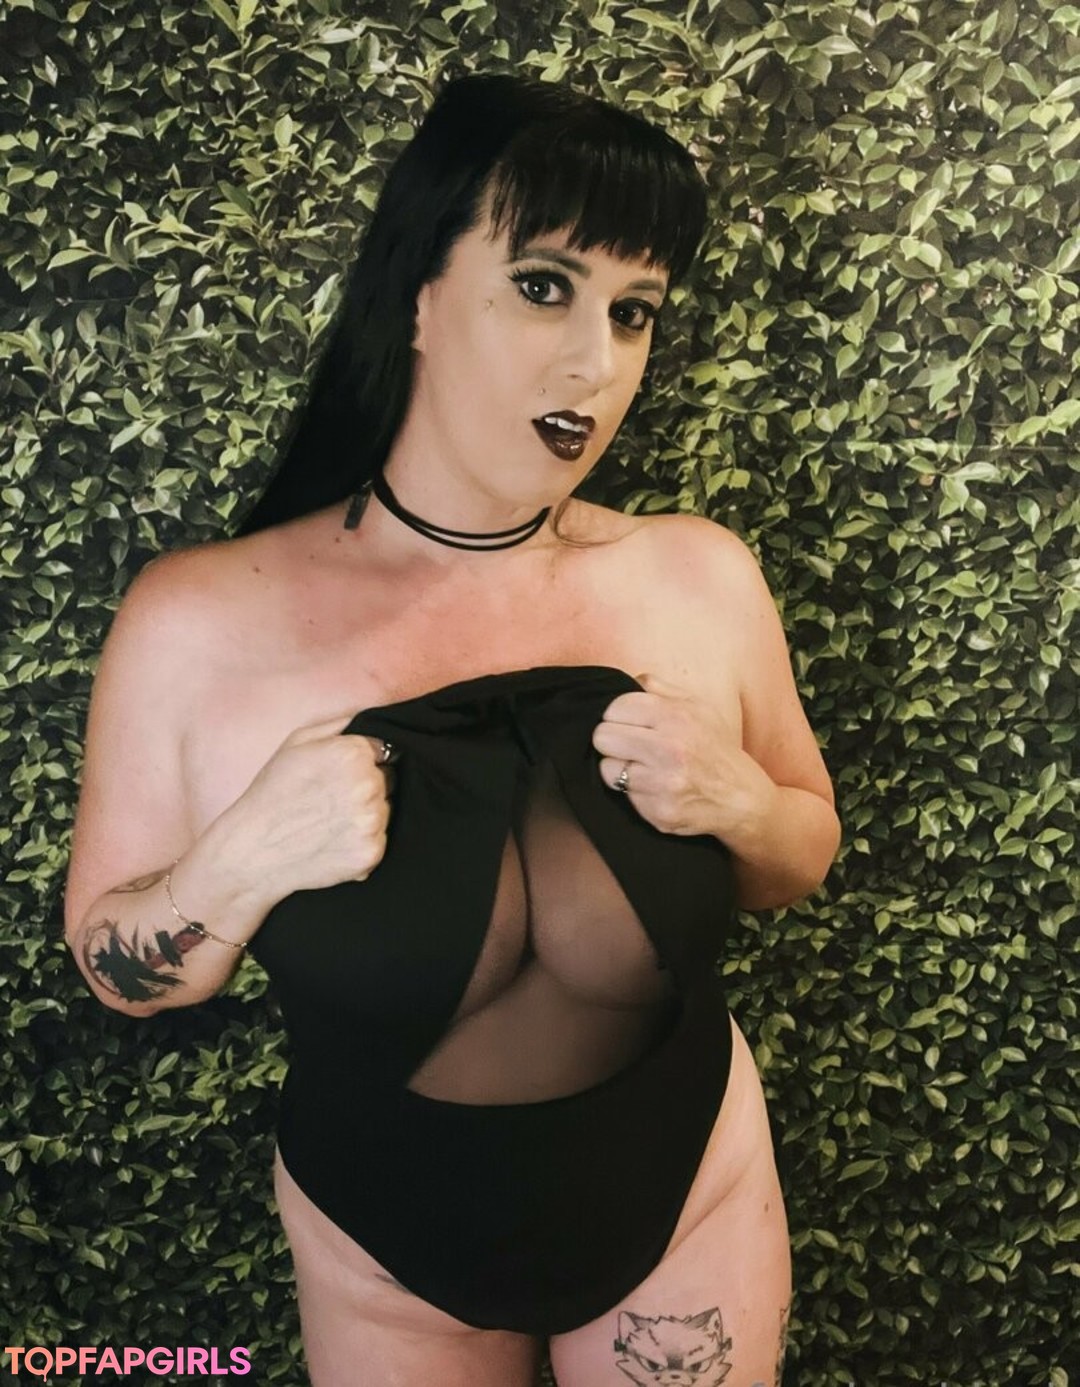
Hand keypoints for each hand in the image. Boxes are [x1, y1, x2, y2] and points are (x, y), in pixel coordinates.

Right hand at [216, 713, 393, 908]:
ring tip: (331, 821)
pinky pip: (379, 840)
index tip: (340, 774)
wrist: (253, 849)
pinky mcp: (371, 853)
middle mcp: (369, 786)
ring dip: (367, 814)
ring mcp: (372, 822)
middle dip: (368, 786)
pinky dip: (363, 842)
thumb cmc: (272, 792)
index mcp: (353, 754)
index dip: (363, 761)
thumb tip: (370, 718)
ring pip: (386, 811)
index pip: (385, 750)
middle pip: (390, 780)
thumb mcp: (297, 741)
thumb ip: (340, 724)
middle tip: (333, 799)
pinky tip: (335, 841)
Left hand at [591, 673, 776, 841]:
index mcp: (676, 717)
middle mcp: (669, 749)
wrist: (741, 798)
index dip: (617, 716)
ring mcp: (662, 783)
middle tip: (630, 746)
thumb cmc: (716, 749)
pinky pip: (623, 796)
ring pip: (607, 769)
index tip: (628, 723)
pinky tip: (655, 787)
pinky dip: (634, 792)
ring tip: (644, 768)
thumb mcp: (698, 708)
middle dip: (613, 741)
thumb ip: (660, 689)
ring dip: (620, 769)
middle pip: (602, 737)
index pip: (614, 707)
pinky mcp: (658, 812)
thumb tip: (629, 680)